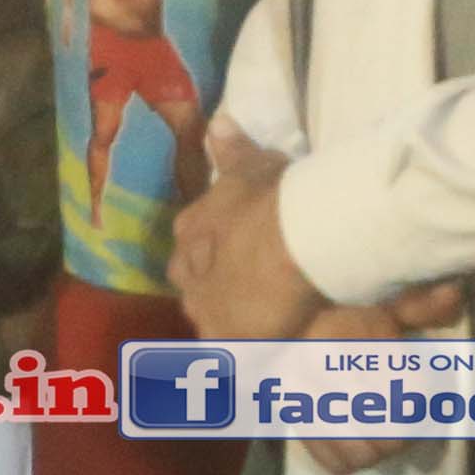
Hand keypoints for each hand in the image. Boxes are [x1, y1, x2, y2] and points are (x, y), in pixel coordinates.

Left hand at [167, 140, 317, 346]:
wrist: (288, 240)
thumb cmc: (272, 199)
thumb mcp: (253, 167)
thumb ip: (234, 150)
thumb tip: (217, 123)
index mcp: (189, 232)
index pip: (190, 246)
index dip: (213, 252)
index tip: (236, 255)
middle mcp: (186, 273)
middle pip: (195, 286)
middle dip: (214, 288)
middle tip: (248, 291)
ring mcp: (203, 309)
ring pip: (209, 318)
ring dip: (228, 319)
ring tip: (258, 323)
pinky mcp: (225, 339)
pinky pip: (229, 350)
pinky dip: (242, 351)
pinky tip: (260, 351)